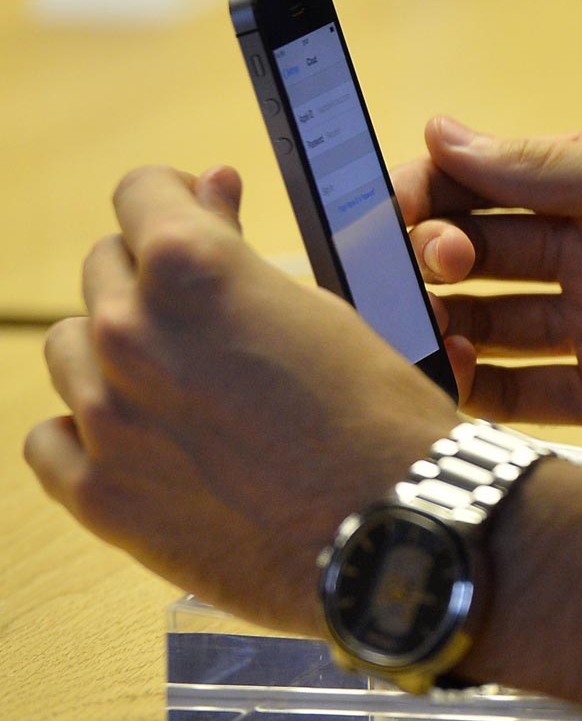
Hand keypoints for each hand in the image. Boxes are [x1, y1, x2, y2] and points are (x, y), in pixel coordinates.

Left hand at [23, 166, 458, 635]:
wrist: (393, 529)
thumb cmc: (380, 417)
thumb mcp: (325, 309)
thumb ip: (241, 253)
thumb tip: (207, 191)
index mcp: (193, 270)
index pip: (140, 194)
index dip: (175, 198)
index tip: (194, 214)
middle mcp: (131, 333)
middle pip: (104, 269)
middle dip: (152, 277)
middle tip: (210, 314)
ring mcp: (105, 418)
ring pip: (70, 349)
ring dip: (117, 353)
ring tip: (183, 384)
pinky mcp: (99, 495)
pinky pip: (49, 439)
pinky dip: (86, 431)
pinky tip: (141, 437)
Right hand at [398, 120, 581, 460]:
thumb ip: (554, 169)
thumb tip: (445, 131)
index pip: (493, 175)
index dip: (432, 186)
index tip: (385, 205)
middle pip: (480, 247)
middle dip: (424, 252)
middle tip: (410, 265)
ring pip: (491, 320)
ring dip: (439, 320)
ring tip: (407, 325)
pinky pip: (527, 393)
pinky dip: (476, 389)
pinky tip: (443, 379)